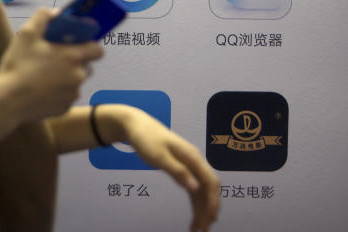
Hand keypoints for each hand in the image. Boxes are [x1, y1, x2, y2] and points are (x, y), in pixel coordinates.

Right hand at [0, 8, 103, 123]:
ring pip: (76, 82)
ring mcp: (72, 95)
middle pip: (87, 66)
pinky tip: (41, 91)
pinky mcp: (65, 109)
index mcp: (73, 57)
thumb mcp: (26, 33)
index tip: (76, 44)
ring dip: (67, 78)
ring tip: (45, 76)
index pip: (98, 50)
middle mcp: (78, 77)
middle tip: (56, 59)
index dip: (90, 45)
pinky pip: (66, 97)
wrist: (7, 101)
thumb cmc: (18, 65)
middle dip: (76, 62)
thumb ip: (43, 17)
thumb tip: (56, 13)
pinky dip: (59, 93)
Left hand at [109, 105, 219, 231]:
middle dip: (208, 210)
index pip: (210, 182)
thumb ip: (177, 171)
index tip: (210, 220)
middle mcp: (194, 161)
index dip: (213, 202)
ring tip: (197, 228)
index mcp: (192, 157)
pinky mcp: (181, 168)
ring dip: (202, 209)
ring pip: (201, 191)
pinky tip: (193, 215)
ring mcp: (189, 165)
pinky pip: (193, 188)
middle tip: (202, 230)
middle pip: (208, 189)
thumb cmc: (146, 138)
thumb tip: (195, 188)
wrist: (134, 125)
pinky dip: (194, 203)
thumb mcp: (159, 156)